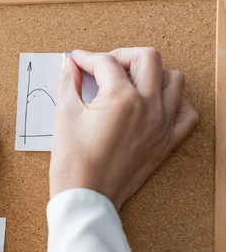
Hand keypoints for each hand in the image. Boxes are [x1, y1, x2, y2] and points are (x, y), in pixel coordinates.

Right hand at [51, 48, 198, 209]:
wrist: (86, 196)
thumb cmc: (73, 161)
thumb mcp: (64, 115)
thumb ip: (68, 84)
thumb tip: (70, 67)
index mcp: (121, 98)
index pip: (106, 63)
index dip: (86, 58)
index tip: (76, 61)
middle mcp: (148, 106)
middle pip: (147, 59)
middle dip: (122, 56)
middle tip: (103, 66)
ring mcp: (162, 124)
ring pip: (174, 79)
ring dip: (152, 73)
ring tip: (130, 82)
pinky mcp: (166, 142)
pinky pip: (186, 113)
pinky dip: (175, 102)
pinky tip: (154, 104)